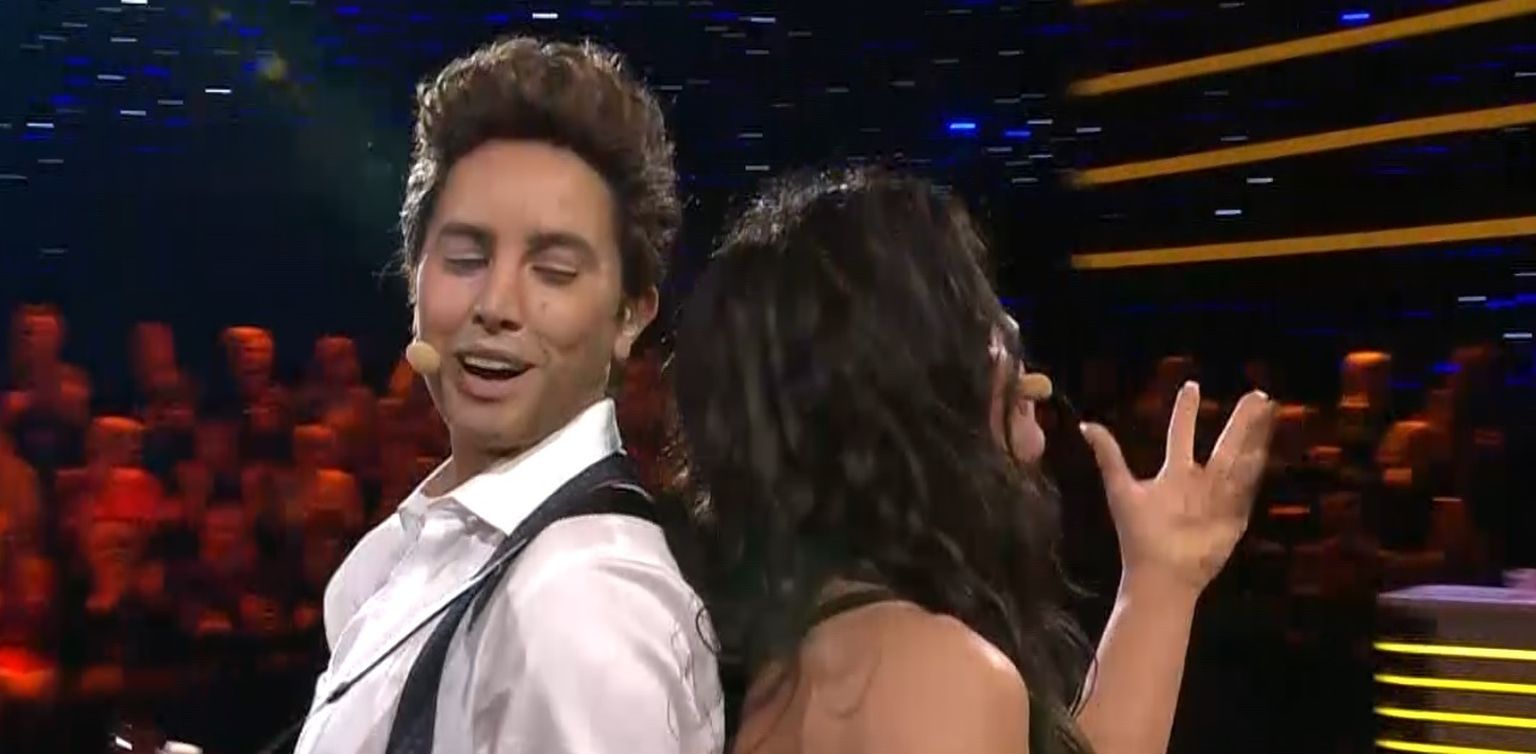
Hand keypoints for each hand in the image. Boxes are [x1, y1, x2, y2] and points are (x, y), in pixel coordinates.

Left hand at [1081, 382, 1275, 597]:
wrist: (1159, 574)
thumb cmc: (1138, 535)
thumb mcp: (1121, 490)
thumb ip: (1109, 457)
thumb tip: (1085, 425)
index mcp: (1174, 474)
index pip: (1181, 434)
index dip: (1186, 411)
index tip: (1192, 386)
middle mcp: (1200, 482)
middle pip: (1224, 443)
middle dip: (1241, 421)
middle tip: (1258, 395)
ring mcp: (1220, 498)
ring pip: (1241, 460)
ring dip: (1255, 437)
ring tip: (1269, 411)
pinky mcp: (1235, 516)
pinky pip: (1247, 489)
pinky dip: (1256, 468)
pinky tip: (1266, 448)